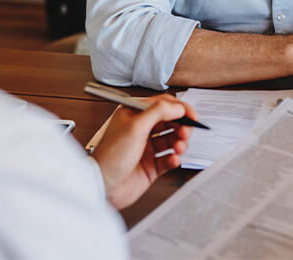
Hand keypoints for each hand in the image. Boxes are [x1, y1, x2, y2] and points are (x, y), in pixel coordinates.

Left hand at [92, 94, 195, 208]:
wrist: (102, 187)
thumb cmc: (109, 157)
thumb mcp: (135, 127)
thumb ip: (158, 112)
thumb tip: (177, 106)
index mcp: (135, 115)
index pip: (163, 105)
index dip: (179, 109)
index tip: (191, 115)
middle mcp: (141, 130)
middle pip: (170, 122)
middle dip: (181, 126)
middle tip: (186, 132)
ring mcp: (146, 148)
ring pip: (172, 140)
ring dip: (179, 142)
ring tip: (179, 147)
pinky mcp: (151, 166)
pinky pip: (169, 159)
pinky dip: (175, 159)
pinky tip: (172, 160)